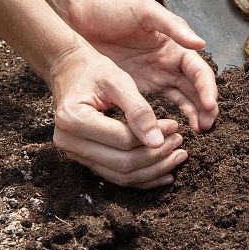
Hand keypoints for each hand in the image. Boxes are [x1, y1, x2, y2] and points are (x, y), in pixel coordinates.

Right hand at [49, 42, 186, 188]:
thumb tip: (158, 142)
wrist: (70, 71)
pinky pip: (117, 176)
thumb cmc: (94, 71)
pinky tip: (165, 173)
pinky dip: (143, 178)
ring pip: (121, 175)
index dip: (154, 137)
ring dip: (154, 170)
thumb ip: (138, 110)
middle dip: (157, 157)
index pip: (122, 140)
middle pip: (122, 163)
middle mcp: (68, 141)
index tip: (175, 126)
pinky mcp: (86, 159)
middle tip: (180, 142)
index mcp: (73, 119)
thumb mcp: (118, 81)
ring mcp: (75, 154)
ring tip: (178, 156)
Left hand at [68, 0, 217, 131]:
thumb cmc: (113, 10)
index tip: (210, 105)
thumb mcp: (145, 11)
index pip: (199, 71)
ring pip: (184, 100)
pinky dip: (172, 117)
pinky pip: (162, 106)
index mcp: (176, 47)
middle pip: (196, 89)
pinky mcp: (140, 88)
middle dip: (205, 107)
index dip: (207, 88)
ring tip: (198, 131)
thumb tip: (201, 43)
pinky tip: (175, 129)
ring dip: (193, 115)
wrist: (80, 17)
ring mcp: (157, 77)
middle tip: (207, 125)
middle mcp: (171, 64)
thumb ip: (173, 26)